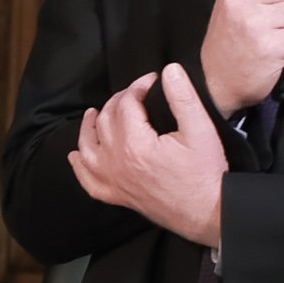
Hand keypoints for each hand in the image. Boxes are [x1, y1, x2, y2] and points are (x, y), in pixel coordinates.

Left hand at [67, 63, 231, 247]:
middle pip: (105, 120)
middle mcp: (116, 161)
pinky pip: (88, 181)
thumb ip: (183, 97)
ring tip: (93, 114)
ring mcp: (113, 181)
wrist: (207, 212)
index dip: (138, 86)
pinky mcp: (117, 196)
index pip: (126, 103)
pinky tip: (76, 156)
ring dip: (89, 127)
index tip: (152, 80)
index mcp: (135, 143)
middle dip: (117, 101)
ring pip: (88, 147)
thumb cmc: (205, 172)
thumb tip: (170, 69)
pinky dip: (79, 167)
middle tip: (134, 95)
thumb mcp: (200, 129)